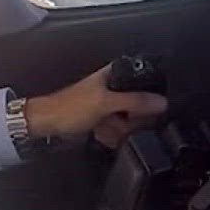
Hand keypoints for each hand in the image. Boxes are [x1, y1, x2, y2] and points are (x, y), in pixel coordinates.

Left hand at [24, 64, 167, 149]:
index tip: (146, 109)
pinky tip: (102, 134)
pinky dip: (113, 134)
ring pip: (129, 120)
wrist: (48, 124)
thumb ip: (135, 101)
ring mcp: (108, 105)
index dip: (148, 96)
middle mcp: (113, 88)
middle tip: (121, 121)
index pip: (144, 81)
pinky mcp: (103, 119)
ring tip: (107, 128)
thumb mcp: (106, 103)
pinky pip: (118, 130)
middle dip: (132, 118)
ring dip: (121, 128)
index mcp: (114, 75)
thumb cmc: (70, 107)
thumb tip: (161, 101)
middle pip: (139, 105)